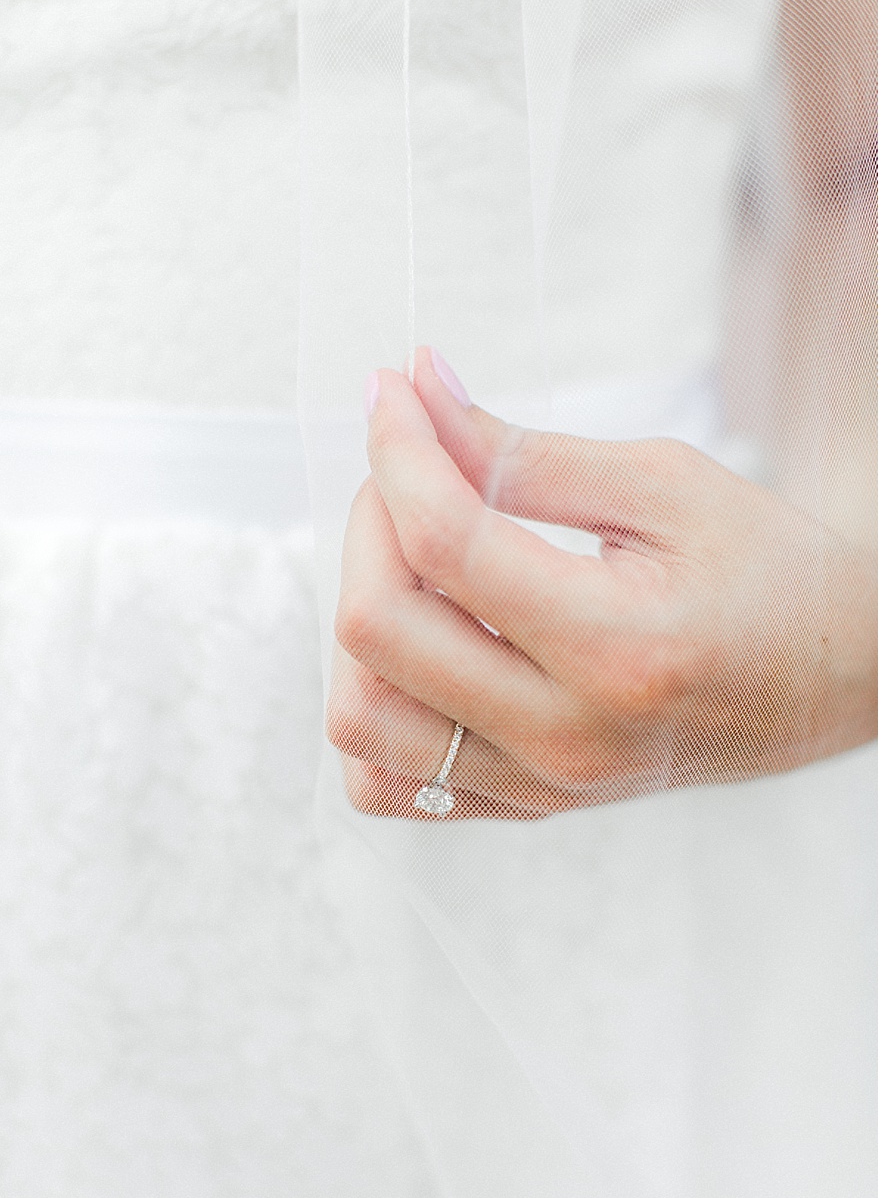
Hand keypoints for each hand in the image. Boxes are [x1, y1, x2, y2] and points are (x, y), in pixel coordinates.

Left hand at [326, 347, 875, 818]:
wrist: (842, 681)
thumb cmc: (768, 573)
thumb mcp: (661, 484)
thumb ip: (520, 451)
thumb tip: (414, 391)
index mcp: (616, 647)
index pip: (442, 545)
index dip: (396, 453)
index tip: (388, 394)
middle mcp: (566, 735)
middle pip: (375, 632)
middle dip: (367, 525)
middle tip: (408, 472)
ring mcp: (540, 785)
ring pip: (358, 719)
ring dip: (360, 618)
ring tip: (413, 560)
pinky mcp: (523, 807)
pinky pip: (384, 781)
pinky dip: (374, 708)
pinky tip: (422, 643)